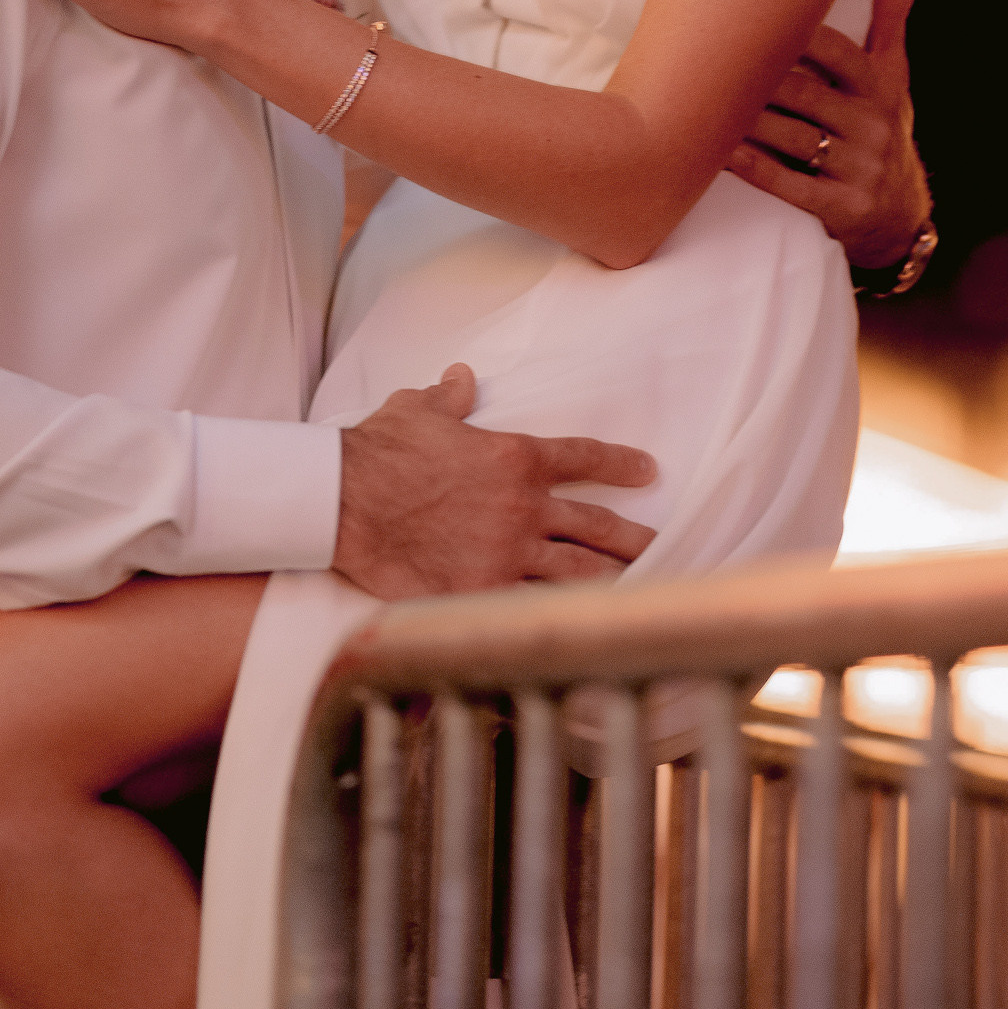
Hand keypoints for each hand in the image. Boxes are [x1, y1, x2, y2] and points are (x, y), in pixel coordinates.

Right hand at [333, 365, 656, 597]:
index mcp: (514, 457)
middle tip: (662, 544)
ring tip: (641, 590)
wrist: (345, 498)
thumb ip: (449, 397)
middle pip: (596, 525)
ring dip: (613, 581)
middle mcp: (522, 507)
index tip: (647, 471)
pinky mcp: (482, 592)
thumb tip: (462, 378)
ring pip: (578, 572)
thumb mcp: (417, 409)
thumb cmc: (380, 449)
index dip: (619, 464)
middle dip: (632, 536)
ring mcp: (507, 554)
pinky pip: (533, 609)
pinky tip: (587, 630)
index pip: (582, 458)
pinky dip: (562, 619)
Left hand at [728, 0, 932, 269]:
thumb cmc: (880, 126)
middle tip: (710, 56)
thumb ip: (892, 17)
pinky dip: (752, 166)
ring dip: (746, 119)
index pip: (842, 54)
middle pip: (807, 95)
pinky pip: (789, 184)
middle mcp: (875, 127)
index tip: (757, 12)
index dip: (802, 36)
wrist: (899, 214)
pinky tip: (720, 151)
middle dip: (760, 78)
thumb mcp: (893, 76)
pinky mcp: (842, 208)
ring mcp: (860, 170)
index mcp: (881, 89)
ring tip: (702, 99)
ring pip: (793, 137)